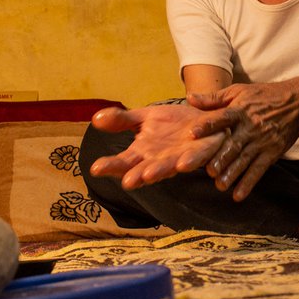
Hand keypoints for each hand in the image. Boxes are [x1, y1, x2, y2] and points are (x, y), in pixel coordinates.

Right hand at [88, 105, 224, 189]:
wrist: (203, 117)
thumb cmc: (173, 123)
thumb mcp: (145, 116)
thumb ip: (122, 120)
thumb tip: (95, 118)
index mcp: (144, 153)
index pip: (124, 162)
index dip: (111, 166)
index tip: (95, 169)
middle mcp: (161, 160)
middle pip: (145, 170)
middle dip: (136, 176)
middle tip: (125, 182)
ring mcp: (181, 157)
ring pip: (169, 167)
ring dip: (160, 171)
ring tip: (148, 175)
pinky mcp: (202, 151)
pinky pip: (197, 157)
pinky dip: (191, 160)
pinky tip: (183, 163)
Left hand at [188, 82, 298, 200]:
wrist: (296, 103)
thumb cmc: (263, 96)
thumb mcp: (238, 91)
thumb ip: (213, 98)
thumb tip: (189, 99)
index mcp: (239, 110)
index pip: (221, 118)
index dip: (207, 125)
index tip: (192, 133)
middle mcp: (250, 127)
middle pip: (233, 144)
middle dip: (220, 158)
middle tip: (208, 171)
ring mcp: (261, 141)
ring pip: (244, 160)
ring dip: (232, 173)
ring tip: (220, 185)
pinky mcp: (272, 152)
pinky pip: (259, 170)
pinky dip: (249, 183)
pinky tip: (238, 195)